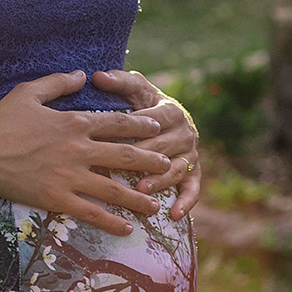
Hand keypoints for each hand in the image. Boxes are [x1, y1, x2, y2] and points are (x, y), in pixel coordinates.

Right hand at [0, 70, 171, 235]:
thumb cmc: (0, 119)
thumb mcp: (29, 91)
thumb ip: (58, 81)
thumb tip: (81, 73)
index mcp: (74, 122)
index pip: (117, 123)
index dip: (140, 125)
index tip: (157, 127)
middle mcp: (78, 149)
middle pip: (125, 156)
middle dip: (151, 161)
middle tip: (168, 165)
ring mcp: (69, 176)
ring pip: (114, 189)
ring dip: (139, 198)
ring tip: (156, 206)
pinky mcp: (56, 198)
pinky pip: (91, 212)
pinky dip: (111, 222)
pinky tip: (126, 229)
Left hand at [92, 70, 200, 220]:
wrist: (166, 119)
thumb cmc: (143, 105)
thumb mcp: (135, 91)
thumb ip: (119, 82)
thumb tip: (97, 76)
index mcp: (171, 110)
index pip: (153, 120)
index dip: (135, 127)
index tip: (112, 135)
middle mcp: (185, 132)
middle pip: (163, 146)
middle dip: (143, 158)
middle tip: (123, 168)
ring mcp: (191, 154)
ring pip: (176, 169)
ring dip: (160, 180)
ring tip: (141, 190)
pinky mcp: (194, 173)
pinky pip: (192, 188)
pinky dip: (186, 202)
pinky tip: (173, 215)